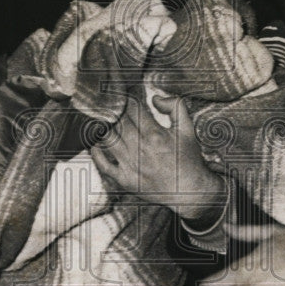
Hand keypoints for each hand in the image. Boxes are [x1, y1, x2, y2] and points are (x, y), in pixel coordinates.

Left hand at [90, 92, 224, 221]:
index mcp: (154, 135)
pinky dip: (96, 153)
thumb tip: (154, 97)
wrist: (190, 190)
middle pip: (118, 122)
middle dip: (114, 111)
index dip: (126, 99)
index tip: (124, 95)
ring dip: (103, 127)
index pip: (132, 109)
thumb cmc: (188, 159)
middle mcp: (140, 149)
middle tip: (110, 104)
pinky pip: (104, 165)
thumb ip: (175, 106)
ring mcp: (130, 165)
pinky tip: (94, 143)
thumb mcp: (187, 129)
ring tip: (101, 120)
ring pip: (108, 139)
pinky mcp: (125, 180)